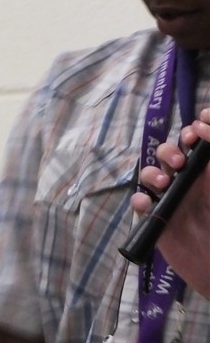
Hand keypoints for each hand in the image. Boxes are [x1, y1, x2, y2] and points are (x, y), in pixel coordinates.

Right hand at [129, 107, 209, 297]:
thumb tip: (207, 127)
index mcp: (208, 173)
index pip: (199, 140)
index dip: (197, 127)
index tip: (201, 123)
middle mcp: (190, 181)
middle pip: (169, 151)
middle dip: (170, 149)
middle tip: (179, 161)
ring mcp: (172, 199)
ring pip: (151, 173)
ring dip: (153, 172)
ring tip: (163, 183)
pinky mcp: (157, 219)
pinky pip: (140, 202)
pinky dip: (141, 199)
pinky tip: (150, 204)